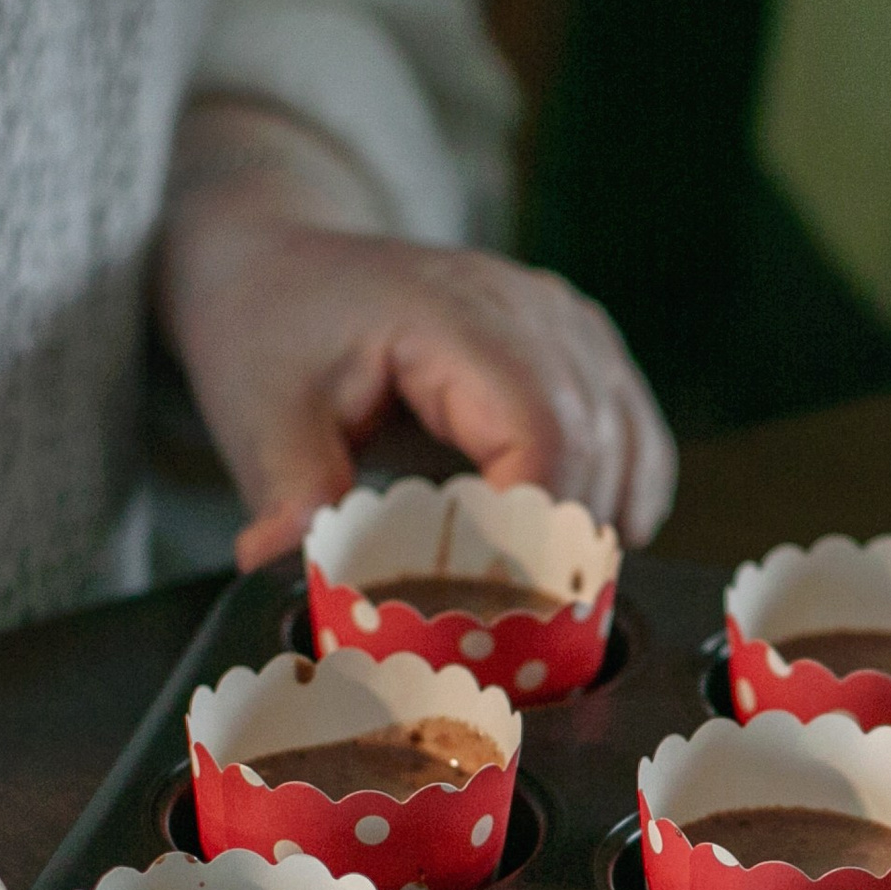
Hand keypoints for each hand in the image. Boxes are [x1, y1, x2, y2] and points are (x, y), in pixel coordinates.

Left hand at [158, 100, 674, 570]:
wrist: (282, 261)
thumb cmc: (271, 327)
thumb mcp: (259, 408)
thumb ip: (287, 487)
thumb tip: (281, 560)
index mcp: (452, 317)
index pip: (539, 431)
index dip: (530, 529)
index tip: (491, 605)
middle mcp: (528, 311)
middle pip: (592, 445)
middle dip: (557, 548)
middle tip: (507, 628)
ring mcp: (562, 325)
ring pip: (624, 442)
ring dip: (589, 530)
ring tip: (536, 600)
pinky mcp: (576, 350)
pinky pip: (631, 431)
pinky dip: (622, 496)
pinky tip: (590, 553)